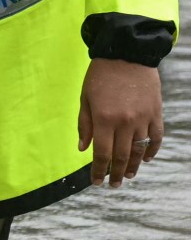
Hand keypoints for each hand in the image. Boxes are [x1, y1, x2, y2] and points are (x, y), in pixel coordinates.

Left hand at [78, 58, 164, 186]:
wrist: (126, 55)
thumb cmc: (100, 76)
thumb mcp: (85, 99)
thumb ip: (84, 125)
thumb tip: (83, 149)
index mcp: (103, 119)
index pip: (102, 153)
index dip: (98, 170)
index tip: (96, 182)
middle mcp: (124, 122)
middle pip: (122, 157)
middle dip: (116, 174)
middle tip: (113, 185)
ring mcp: (143, 119)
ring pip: (140, 150)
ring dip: (135, 166)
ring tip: (129, 176)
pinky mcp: (156, 114)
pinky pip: (156, 138)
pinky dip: (152, 150)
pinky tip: (147, 159)